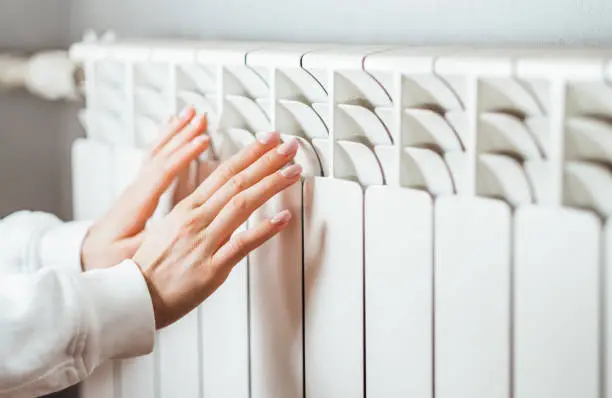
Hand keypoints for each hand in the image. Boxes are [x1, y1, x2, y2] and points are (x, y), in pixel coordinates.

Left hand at [81, 106, 208, 270]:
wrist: (85, 257)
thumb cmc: (107, 259)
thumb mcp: (130, 256)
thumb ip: (154, 241)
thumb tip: (178, 227)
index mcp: (137, 204)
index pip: (163, 171)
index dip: (184, 154)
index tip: (203, 141)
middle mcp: (135, 189)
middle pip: (160, 153)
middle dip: (182, 133)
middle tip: (201, 117)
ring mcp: (136, 187)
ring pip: (157, 151)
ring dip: (175, 131)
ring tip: (190, 113)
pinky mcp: (140, 190)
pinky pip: (155, 157)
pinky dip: (166, 139)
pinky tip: (172, 129)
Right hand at [132, 132, 301, 328]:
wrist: (133, 299)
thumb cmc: (152, 266)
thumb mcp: (168, 228)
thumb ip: (195, 213)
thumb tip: (217, 201)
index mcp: (187, 209)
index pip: (223, 172)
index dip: (249, 154)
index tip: (268, 140)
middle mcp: (196, 220)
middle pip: (237, 182)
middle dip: (266, 161)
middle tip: (289, 146)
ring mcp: (204, 242)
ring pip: (242, 205)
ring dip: (271, 185)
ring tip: (293, 172)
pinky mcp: (211, 268)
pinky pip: (241, 244)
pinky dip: (264, 229)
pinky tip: (284, 218)